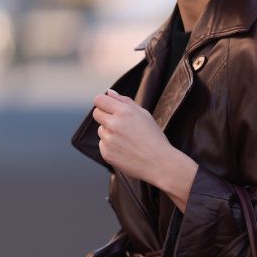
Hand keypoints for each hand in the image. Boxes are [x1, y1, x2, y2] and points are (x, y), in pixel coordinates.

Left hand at [92, 90, 196, 209]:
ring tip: (127, 141)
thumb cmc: (154, 138)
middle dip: (105, 117)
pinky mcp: (106, 153)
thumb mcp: (144, 115)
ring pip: (101, 130)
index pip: (99, 100)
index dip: (103, 103)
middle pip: (96, 114)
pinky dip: (111, 146)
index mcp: (124, 111)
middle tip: (120, 125)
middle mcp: (114, 124)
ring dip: (109, 133)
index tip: (109, 108)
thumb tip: (109, 92)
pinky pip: (102, 145)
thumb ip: (125, 101)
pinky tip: (125, 150)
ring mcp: (109, 140)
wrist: (160, 163)